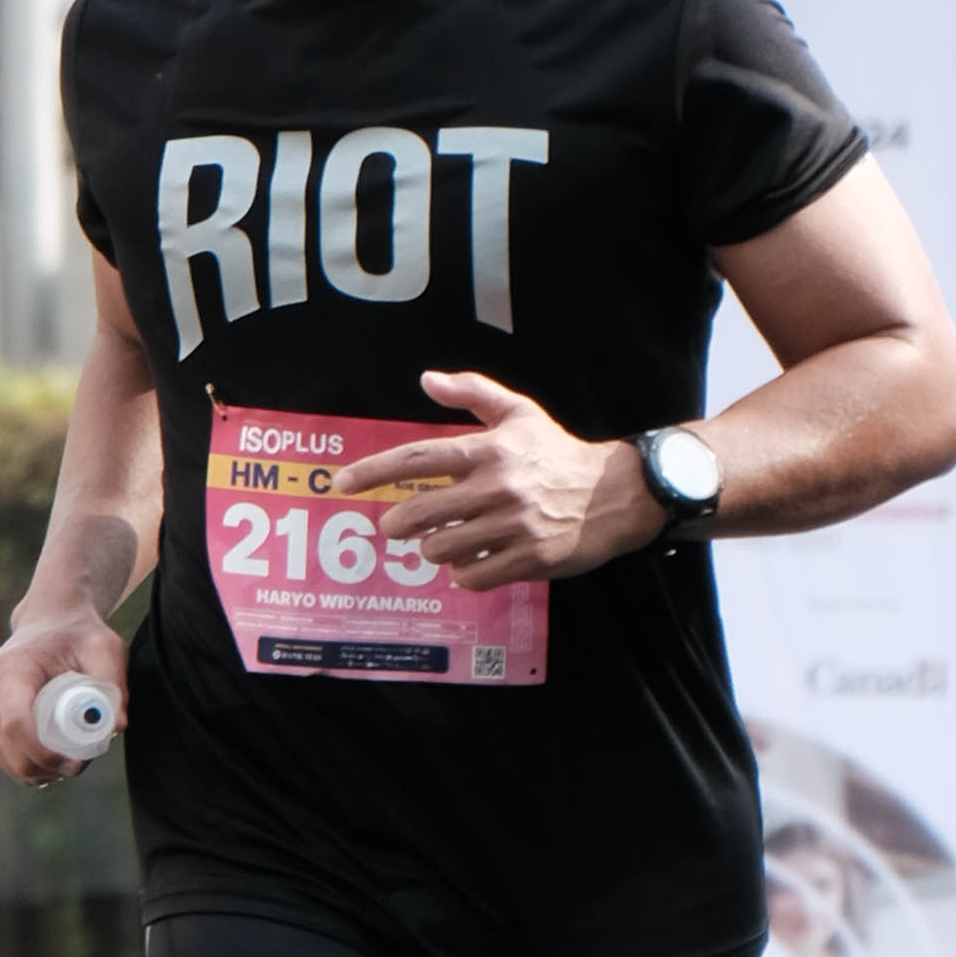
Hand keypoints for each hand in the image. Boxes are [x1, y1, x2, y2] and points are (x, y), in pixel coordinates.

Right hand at [0, 605, 122, 782]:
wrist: (48, 625)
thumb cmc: (77, 637)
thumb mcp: (104, 648)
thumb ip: (113, 683)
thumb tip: (116, 726)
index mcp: (10, 671)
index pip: (17, 724)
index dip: (46, 753)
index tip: (78, 762)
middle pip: (15, 753)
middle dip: (51, 767)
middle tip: (83, 761)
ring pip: (12, 763)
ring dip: (44, 769)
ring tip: (71, 752)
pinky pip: (7, 761)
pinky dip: (33, 765)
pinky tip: (53, 752)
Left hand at [352, 367, 658, 583]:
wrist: (614, 495)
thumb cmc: (558, 454)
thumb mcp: (520, 413)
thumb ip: (472, 392)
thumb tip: (426, 380)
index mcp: (489, 450)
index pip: (417, 460)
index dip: (373, 471)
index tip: (341, 483)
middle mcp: (497, 488)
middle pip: (421, 514)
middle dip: (397, 524)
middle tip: (395, 525)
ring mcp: (513, 527)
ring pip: (442, 550)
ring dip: (433, 549)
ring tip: (443, 542)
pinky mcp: (529, 560)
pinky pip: (472, 576)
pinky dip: (464, 572)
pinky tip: (472, 560)